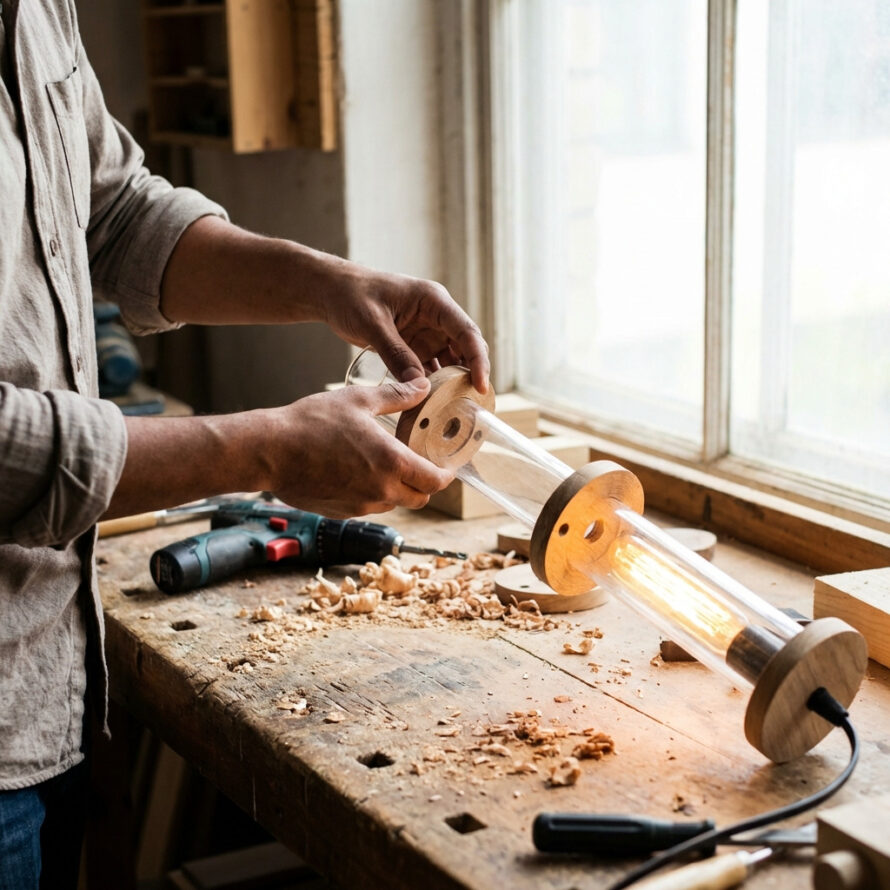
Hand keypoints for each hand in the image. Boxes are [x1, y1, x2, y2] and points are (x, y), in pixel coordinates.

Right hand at [263, 378, 453, 516]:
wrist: (269, 451)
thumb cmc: (311, 422)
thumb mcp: (359, 400)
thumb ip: (398, 396)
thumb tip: (423, 386)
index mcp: (391, 463)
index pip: (436, 481)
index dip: (447, 474)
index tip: (448, 464)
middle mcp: (381, 491)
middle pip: (421, 497)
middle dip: (427, 483)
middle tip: (422, 462)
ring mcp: (361, 506)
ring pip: (395, 503)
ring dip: (400, 488)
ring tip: (388, 463)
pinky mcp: (342, 513)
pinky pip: (370, 506)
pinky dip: (375, 493)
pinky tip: (360, 471)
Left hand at [320, 263, 489, 393]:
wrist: (331, 291)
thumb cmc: (351, 294)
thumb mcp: (372, 323)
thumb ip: (395, 353)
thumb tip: (418, 385)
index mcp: (433, 301)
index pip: (466, 332)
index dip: (478, 359)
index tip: (481, 384)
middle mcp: (435, 317)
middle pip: (464, 348)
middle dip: (470, 375)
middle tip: (473, 404)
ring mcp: (425, 333)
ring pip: (449, 361)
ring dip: (451, 383)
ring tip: (452, 409)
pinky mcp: (413, 346)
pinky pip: (429, 368)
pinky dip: (431, 385)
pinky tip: (429, 404)